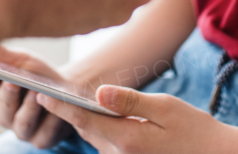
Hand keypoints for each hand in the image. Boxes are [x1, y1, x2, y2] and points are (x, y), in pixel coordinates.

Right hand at [0, 46, 72, 148]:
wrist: (65, 91)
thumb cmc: (39, 75)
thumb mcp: (23, 61)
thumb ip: (3, 55)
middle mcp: (6, 118)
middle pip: (3, 111)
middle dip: (7, 96)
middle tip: (12, 82)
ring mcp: (24, 131)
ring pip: (22, 124)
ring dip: (28, 108)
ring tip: (36, 92)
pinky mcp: (43, 140)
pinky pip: (45, 133)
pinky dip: (51, 122)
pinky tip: (56, 111)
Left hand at [37, 85, 229, 153]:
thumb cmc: (197, 131)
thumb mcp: (166, 108)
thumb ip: (130, 102)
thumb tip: (98, 93)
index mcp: (127, 140)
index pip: (84, 120)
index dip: (60, 106)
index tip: (40, 93)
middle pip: (87, 130)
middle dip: (70, 112)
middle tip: (49, 92)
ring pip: (97, 139)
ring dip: (87, 122)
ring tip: (69, 101)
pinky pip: (109, 146)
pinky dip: (102, 130)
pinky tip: (104, 115)